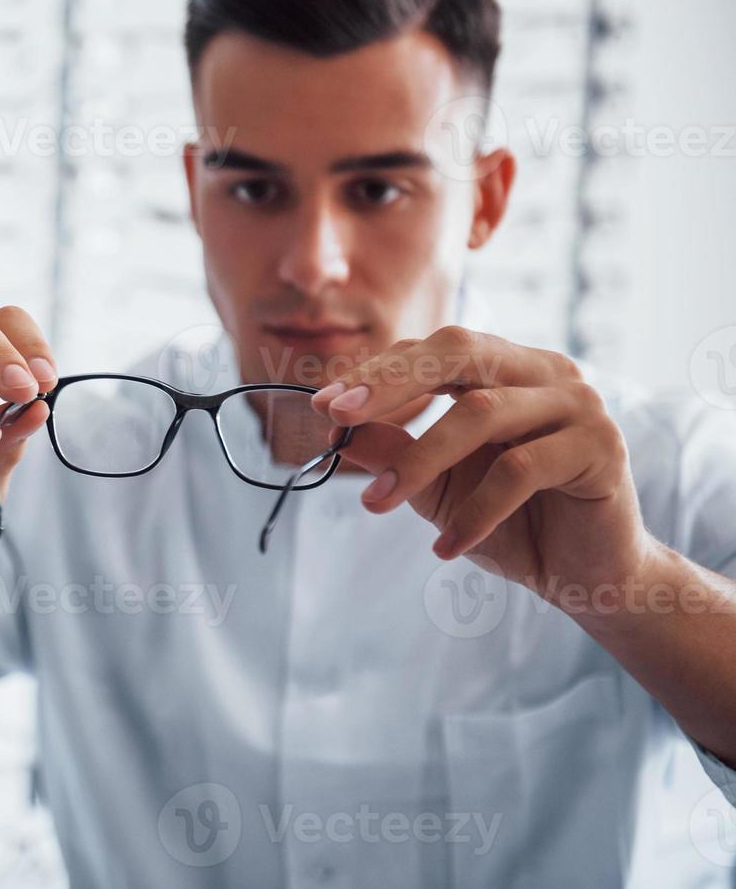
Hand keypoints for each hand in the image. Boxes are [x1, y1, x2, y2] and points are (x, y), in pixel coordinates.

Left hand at [310, 326, 656, 597]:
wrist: (586, 574)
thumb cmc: (511, 522)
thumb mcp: (437, 488)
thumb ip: (394, 452)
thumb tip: (338, 431)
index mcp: (504, 367)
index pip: (431, 351)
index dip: (375, 374)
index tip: (322, 407)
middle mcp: (543, 370)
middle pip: (458, 352)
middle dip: (390, 383)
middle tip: (339, 418)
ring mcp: (578, 402)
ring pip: (481, 413)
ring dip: (419, 461)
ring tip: (376, 504)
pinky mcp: (601, 446)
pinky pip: (521, 469)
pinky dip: (476, 511)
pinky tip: (446, 547)